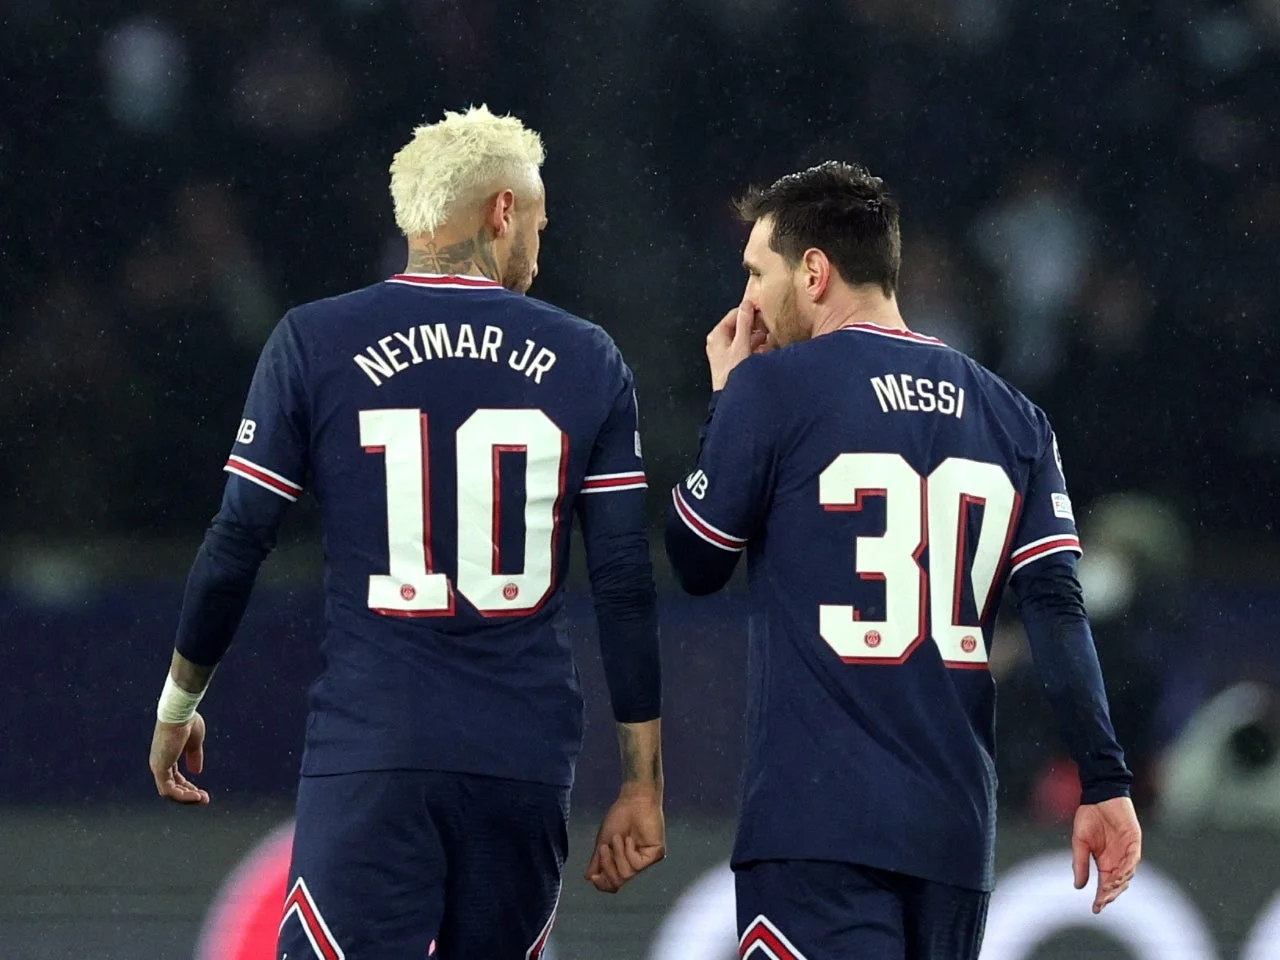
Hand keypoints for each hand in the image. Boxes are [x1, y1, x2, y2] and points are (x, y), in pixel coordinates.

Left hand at [149, 712, 209, 804]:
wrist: (180, 713)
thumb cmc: (187, 721)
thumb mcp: (195, 742)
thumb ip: (194, 756)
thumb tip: (197, 771)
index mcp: (167, 756)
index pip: (175, 778)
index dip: (188, 787)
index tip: (202, 792)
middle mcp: (160, 763)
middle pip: (172, 787)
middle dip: (189, 795)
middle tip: (204, 799)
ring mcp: (158, 766)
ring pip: (169, 792)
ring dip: (186, 798)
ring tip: (202, 799)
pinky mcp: (159, 768)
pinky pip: (168, 789)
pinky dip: (182, 795)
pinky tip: (196, 795)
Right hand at [585, 785, 665, 892]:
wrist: (633, 801)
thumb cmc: (619, 817)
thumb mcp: (603, 841)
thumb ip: (598, 860)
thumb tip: (589, 877)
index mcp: (622, 861)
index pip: (613, 884)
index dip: (603, 884)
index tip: (594, 877)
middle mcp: (634, 864)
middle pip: (618, 882)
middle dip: (608, 866)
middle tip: (605, 848)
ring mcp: (646, 859)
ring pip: (627, 874)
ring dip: (618, 854)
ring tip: (619, 837)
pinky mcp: (656, 854)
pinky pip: (638, 865)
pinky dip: (629, 851)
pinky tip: (631, 839)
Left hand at [706, 301, 768, 390]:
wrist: (731, 398)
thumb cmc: (733, 373)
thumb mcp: (741, 344)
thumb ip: (745, 323)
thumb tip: (747, 304)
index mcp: (717, 335)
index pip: (734, 314)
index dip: (749, 310)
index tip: (763, 308)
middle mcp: (718, 341)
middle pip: (739, 325)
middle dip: (754, 324)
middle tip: (769, 322)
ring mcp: (724, 351)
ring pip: (743, 337)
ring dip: (756, 336)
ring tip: (770, 335)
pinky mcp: (732, 360)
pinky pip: (744, 348)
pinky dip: (754, 346)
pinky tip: (765, 348)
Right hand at [1072, 796, 1140, 912]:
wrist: (1099, 795)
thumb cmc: (1089, 817)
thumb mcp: (1080, 842)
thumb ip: (1080, 863)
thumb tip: (1078, 886)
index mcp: (1105, 861)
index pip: (1104, 884)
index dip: (1101, 897)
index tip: (1095, 909)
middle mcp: (1118, 860)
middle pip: (1117, 883)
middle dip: (1110, 894)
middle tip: (1103, 902)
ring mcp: (1127, 851)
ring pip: (1127, 874)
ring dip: (1119, 883)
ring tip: (1109, 889)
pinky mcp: (1134, 841)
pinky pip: (1133, 858)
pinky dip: (1127, 868)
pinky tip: (1119, 875)